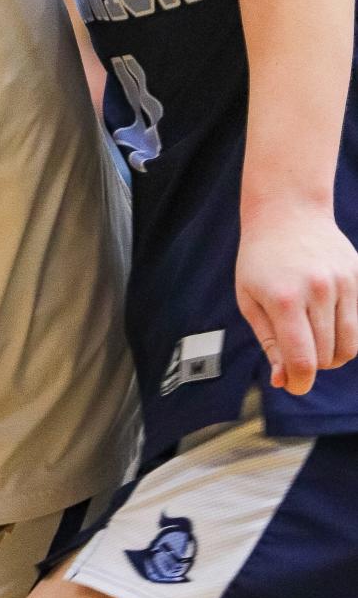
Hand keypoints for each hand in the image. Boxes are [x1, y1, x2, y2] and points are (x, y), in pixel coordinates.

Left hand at [236, 206, 357, 393]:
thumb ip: (269, 343)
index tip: (294, 385)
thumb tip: (284, 380)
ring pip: (350, 345)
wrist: (287, 212)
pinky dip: (345, 334)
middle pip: (327, 356)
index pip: (303, 359)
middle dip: (311, 366)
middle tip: (296, 354)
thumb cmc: (261, 260)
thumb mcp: (250, 300)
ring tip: (313, 341)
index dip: (300, 382)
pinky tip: (327, 321)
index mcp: (284, 299)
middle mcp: (318, 291)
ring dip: (332, 354)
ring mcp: (344, 282)